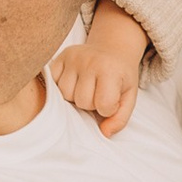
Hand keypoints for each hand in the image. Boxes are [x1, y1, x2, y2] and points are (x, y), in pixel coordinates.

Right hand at [52, 0, 151, 134]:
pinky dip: (61, 87)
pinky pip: (52, 82)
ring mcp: (73, 58)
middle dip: (90, 104)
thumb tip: (104, 133)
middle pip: (81, 101)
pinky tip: (73, 82)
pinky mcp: (60, 57)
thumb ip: (120, 118)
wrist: (112, 48)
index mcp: (110, 70)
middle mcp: (90, 61)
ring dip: (74, 97)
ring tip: (85, 87)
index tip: (111, 100)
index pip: (103, 105)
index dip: (108, 109)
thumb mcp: (129, 96)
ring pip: (65, 94)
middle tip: (97, 93)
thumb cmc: (120, 76)